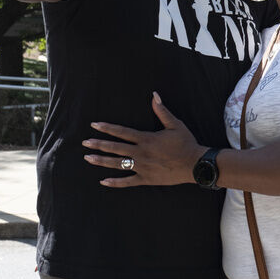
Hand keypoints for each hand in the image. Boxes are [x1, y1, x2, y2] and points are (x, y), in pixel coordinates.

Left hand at [83, 92, 205, 186]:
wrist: (195, 164)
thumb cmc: (186, 143)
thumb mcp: (176, 125)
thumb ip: (162, 111)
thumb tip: (154, 95)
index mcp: (146, 139)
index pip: (122, 132)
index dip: (107, 128)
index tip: (94, 125)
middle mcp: (141, 153)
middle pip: (115, 148)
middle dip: (98, 144)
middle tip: (85, 143)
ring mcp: (142, 167)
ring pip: (117, 164)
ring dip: (101, 161)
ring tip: (88, 158)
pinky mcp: (146, 178)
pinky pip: (127, 181)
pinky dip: (115, 182)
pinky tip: (103, 181)